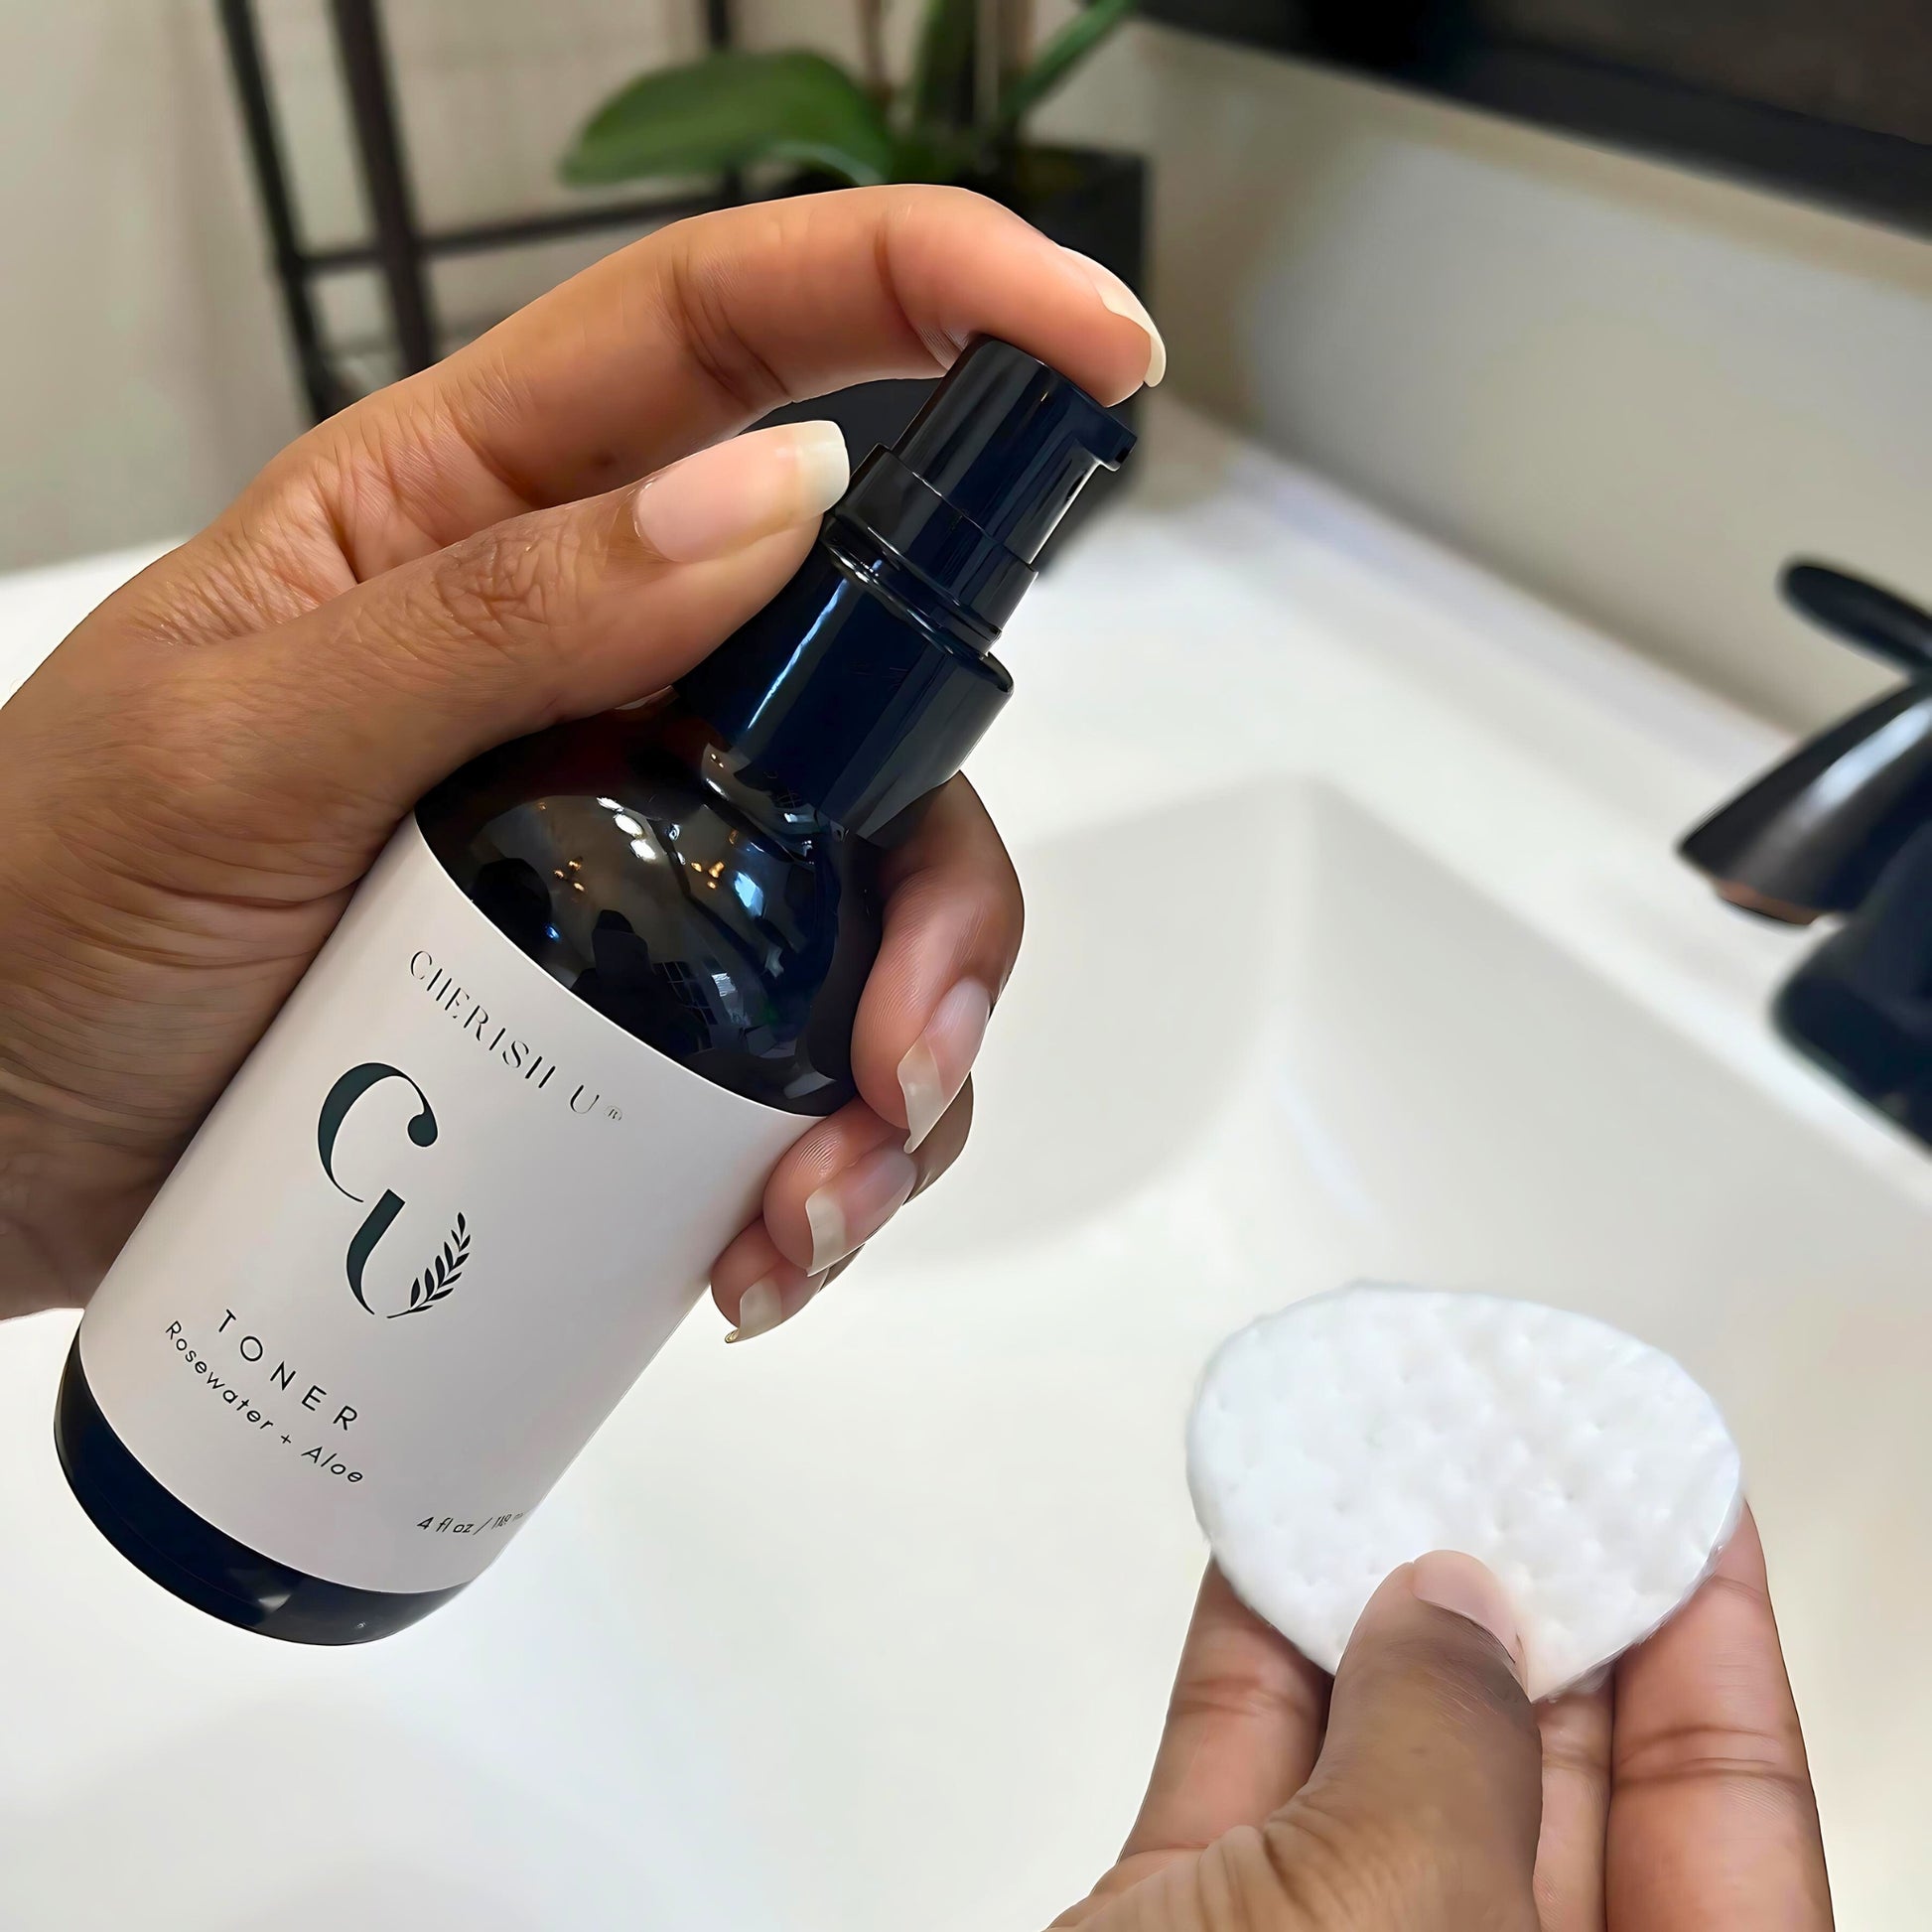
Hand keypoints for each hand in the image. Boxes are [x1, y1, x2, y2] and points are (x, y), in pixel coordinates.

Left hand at [0, 185, 1161, 1326]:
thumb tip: (776, 497)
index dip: (935, 296)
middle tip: (900, 1048)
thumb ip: (500, 615)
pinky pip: (792, 1051)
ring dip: (897, 1058)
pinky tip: (758, 1247)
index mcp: (481, 519)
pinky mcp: (621, 999)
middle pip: (871, 709)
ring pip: (864, 904)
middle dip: (936, 888)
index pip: (737, 341)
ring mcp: (620, 840)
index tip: (1098, 345)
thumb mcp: (239, 752)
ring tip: (804, 1208)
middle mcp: (593, 663)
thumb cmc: (28, 923)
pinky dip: (821, 1156)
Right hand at [1057, 1509, 1832, 1929]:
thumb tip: (1458, 1608)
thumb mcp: (1407, 1926)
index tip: (1687, 1497)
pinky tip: (1268, 1543)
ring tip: (1401, 1451)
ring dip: (1381, 1598)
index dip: (1715, 1651)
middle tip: (1529, 1443)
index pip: (1727, 1827)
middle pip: (1557, 1778)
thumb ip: (1453, 1747)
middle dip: (1541, 1595)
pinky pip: (1244, 1769)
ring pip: (1386, 1758)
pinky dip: (1252, 1647)